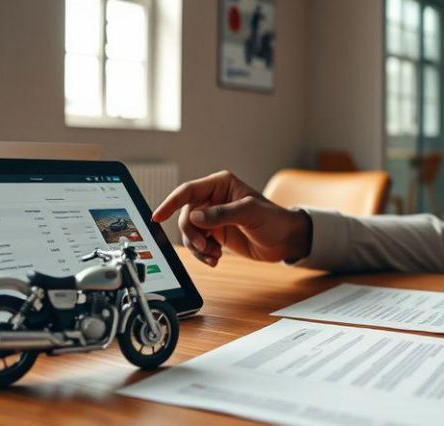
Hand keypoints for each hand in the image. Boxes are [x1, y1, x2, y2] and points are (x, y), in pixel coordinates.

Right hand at [152, 170, 310, 267]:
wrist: (285, 241)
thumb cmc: (274, 220)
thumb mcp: (250, 213)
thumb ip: (222, 214)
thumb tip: (194, 216)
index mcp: (220, 185)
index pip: (188, 191)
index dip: (170, 203)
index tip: (157, 216)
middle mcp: (213, 199)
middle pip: (185, 216)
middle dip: (191, 234)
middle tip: (204, 247)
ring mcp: (213, 217)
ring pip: (189, 232)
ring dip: (197, 247)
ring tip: (214, 255)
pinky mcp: (215, 233)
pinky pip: (197, 244)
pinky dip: (203, 254)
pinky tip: (216, 258)